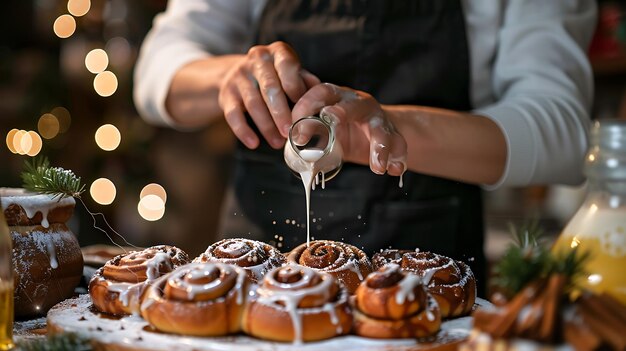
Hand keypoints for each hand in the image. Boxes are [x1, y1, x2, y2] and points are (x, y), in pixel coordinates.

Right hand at [218, 41, 319, 148]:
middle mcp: (257, 59)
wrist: (241, 74)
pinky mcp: (226, 93)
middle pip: (270, 88)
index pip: (287, 68)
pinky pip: (232, 114)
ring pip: (253, 104)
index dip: (296, 90)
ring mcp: (239, 75)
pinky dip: (243, 131)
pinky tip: (253, 143)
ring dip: (266, 126)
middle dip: (281, 113)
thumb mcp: (293, 74)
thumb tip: (321, 100)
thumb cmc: (278, 77)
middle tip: (291, 133)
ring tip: (278, 143)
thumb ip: (307, 84)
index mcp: (278, 52)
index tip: (304, 112)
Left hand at [292, 83, 406, 175]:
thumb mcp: (323, 128)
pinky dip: (397, 159)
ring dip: (380, 146)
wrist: (376, 132)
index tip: (295, 129)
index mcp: (337, 97)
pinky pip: (398, 144)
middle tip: (332, 119)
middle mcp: (358, 103)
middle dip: (341, 112)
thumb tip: (291, 140)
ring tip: (377, 167)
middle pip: (352, 105)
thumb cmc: (342, 128)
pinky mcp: (393, 133)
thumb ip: (310, 130)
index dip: (306, 105)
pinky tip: (394, 170)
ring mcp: (378, 118)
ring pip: (380, 128)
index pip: (321, 92)